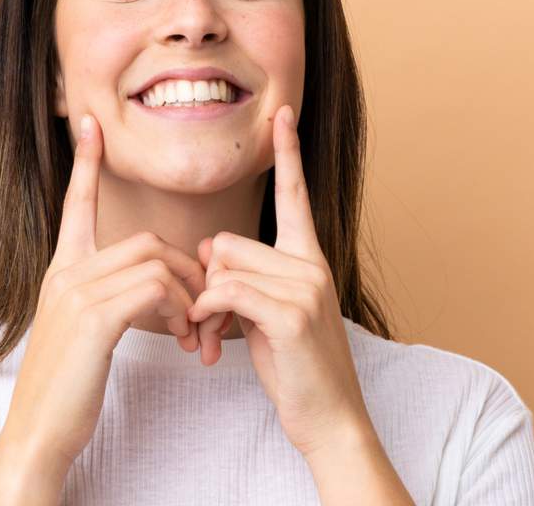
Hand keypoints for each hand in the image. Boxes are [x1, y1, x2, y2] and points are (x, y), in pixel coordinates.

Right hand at [0, 113, 206, 473]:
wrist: (39, 432)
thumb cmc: (67, 387)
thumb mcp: (85, 333)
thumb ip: (109, 299)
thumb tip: (153, 287)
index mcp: (62, 272)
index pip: (77, 205)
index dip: (85, 164)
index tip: (90, 124)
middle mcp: (66, 273)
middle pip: (145, 240)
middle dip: (186, 270)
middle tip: (203, 310)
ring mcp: (76, 293)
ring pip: (155, 261)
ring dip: (189, 294)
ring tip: (194, 331)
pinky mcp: (94, 318)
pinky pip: (154, 288)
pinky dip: (181, 308)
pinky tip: (184, 337)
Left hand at [186, 104, 370, 456]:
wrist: (330, 420)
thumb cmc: (295, 370)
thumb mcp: (267, 315)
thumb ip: (244, 277)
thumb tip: (207, 254)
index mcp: (309, 259)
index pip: (294, 196)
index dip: (288, 153)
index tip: (282, 113)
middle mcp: (312, 264)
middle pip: (227, 242)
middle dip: (206, 283)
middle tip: (210, 325)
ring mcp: (306, 286)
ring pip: (222, 267)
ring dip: (203, 307)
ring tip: (215, 342)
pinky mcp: (291, 313)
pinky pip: (225, 292)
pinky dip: (207, 316)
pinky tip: (212, 343)